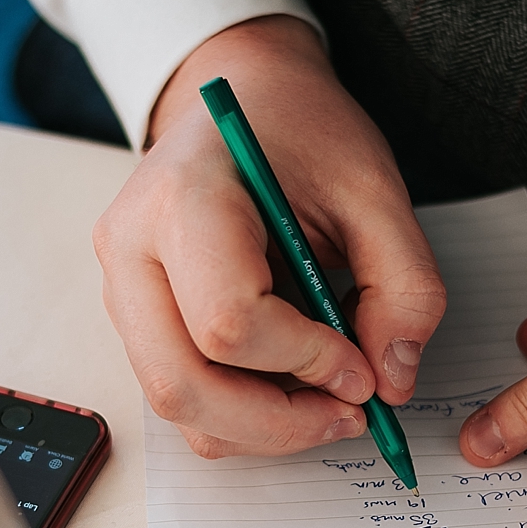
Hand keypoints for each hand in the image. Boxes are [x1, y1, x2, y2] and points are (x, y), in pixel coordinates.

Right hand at [94, 16, 447, 457]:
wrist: (243, 100)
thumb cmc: (300, 130)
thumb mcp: (374, 189)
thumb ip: (402, 283)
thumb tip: (392, 382)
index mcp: (182, 198)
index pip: (227, 320)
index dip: (305, 360)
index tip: (363, 366)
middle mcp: (131, 250)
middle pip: (181, 383)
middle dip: (277, 422)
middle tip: (352, 414)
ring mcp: (123, 289)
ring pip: (174, 403)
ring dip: (261, 427)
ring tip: (329, 400)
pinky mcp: (136, 319)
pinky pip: (179, 396)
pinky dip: (240, 416)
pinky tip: (293, 386)